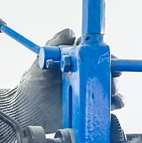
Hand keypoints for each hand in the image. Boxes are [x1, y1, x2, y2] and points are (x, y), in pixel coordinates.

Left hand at [0, 29, 124, 142]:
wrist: (26, 111)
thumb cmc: (33, 85)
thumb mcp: (42, 61)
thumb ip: (54, 43)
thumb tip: (70, 32)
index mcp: (77, 62)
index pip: (98, 54)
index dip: (105, 55)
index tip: (107, 58)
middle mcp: (86, 76)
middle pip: (108, 70)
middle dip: (113, 71)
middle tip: (111, 75)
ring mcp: (89, 93)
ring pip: (111, 87)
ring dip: (115, 88)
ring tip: (110, 92)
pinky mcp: (90, 108)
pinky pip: (109, 105)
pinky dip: (115, 104)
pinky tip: (111, 105)